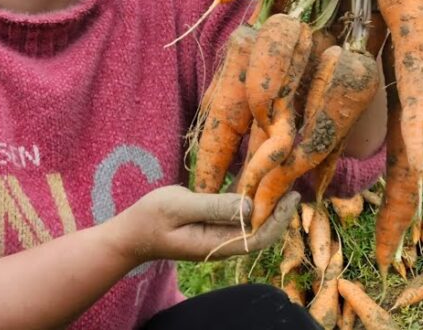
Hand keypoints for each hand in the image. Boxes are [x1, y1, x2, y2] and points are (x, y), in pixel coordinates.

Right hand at [114, 186, 299, 262]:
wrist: (129, 233)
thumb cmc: (150, 218)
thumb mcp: (180, 206)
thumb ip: (214, 206)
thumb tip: (250, 205)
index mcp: (216, 244)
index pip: (258, 237)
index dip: (278, 218)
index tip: (291, 195)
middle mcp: (222, 243)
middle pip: (260, 230)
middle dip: (278, 209)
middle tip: (293, 181)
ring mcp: (218, 235)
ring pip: (251, 221)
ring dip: (267, 202)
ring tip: (281, 178)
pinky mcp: (213, 225)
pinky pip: (238, 214)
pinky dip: (250, 198)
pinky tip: (258, 179)